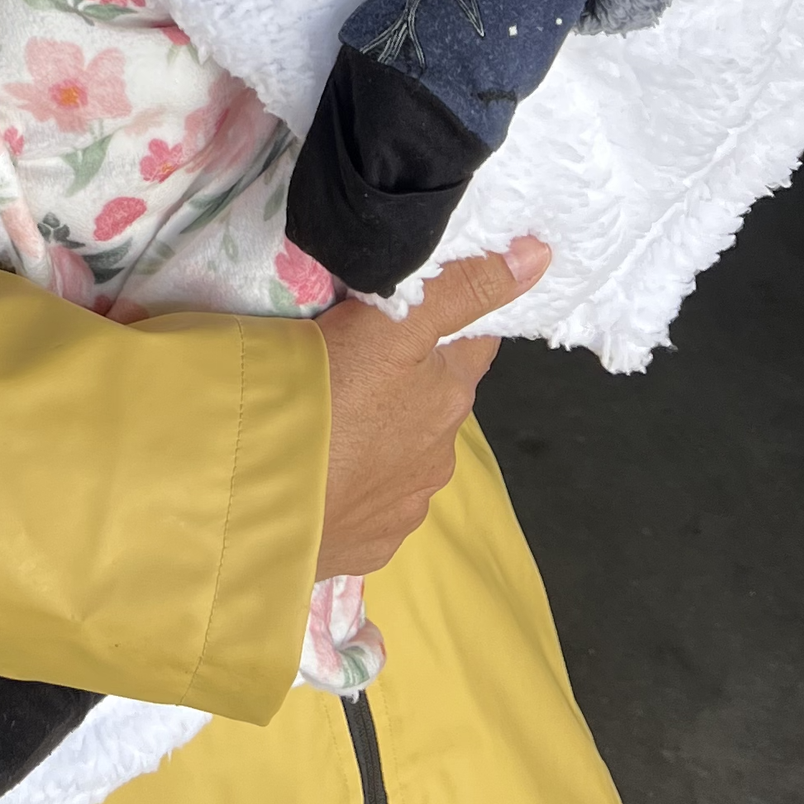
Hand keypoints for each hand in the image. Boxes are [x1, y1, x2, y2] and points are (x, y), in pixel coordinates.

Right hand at [313, 238, 549, 581]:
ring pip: (402, 457)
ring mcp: (404, 509)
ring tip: (329, 420)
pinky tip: (321, 473)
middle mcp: (440, 458)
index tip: (413, 305)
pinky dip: (353, 488)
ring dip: (379, 438)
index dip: (449, 318)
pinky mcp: (367, 546)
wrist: (262, 496)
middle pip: (433, 402)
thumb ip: (461, 287)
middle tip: (351, 359)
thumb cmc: (327, 396)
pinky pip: (369, 507)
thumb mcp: (392, 325)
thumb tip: (541, 256)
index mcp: (450, 398)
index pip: (472, 342)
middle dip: (407, 383)